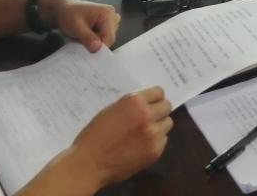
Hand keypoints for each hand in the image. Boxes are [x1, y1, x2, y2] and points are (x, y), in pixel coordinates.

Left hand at [39, 0, 120, 51]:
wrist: (63, 9)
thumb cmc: (68, 14)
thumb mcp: (76, 27)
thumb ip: (87, 37)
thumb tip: (97, 48)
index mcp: (107, 13)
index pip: (110, 37)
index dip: (100, 46)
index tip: (87, 50)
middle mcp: (112, 15)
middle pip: (110, 38)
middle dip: (98, 43)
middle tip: (83, 40)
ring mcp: (110, 19)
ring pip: (108, 38)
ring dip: (97, 41)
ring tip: (85, 36)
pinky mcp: (106, 23)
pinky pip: (105, 36)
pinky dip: (96, 39)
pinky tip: (88, 35)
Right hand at [55, 87, 172, 192]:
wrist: (89, 163)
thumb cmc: (95, 135)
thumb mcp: (112, 110)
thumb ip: (132, 106)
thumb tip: (147, 103)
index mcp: (134, 102)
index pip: (158, 92)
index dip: (154, 98)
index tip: (151, 103)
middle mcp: (147, 115)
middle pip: (167, 106)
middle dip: (158, 111)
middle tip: (149, 118)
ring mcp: (153, 134)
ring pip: (167, 123)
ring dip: (159, 126)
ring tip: (145, 133)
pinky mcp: (155, 151)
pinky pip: (163, 140)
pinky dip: (155, 142)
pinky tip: (142, 145)